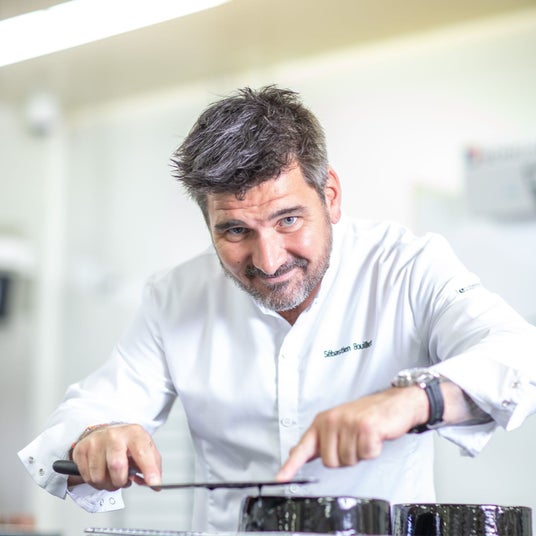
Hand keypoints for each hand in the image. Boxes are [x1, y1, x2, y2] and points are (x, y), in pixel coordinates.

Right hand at [71, 423, 161, 490]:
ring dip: (108, 485)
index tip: (153, 482)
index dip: (149, 469)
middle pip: (116, 466)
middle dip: (121, 481)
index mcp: (133, 433)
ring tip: (113, 476)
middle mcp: (113, 435)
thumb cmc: (127, 442)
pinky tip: (102, 473)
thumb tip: (155, 484)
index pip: (142, 452)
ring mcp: (95, 442)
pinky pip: (87, 478)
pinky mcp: (81, 450)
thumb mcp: (144, 447)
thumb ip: (152, 466)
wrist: (106, 431)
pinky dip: (96, 482)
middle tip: (124, 480)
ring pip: (99, 477)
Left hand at [276, 386, 427, 480]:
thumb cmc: (365, 416)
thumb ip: (318, 441)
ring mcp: (348, 423)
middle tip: (354, 443)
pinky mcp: (365, 428)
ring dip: (360, 454)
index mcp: (322, 421)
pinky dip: (373, 451)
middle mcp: (332, 421)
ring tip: (364, 438)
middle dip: (344, 459)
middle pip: (330, 462)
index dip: (291, 465)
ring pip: (348, 460)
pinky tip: (374, 437)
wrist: (393, 403)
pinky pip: (366, 455)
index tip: (280, 478)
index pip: (303, 447)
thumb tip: (295, 452)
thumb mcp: (338, 424)